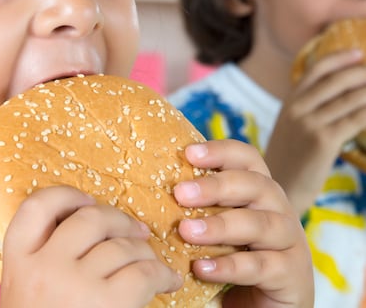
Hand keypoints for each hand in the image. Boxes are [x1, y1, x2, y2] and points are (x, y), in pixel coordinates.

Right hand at [0, 186, 181, 307]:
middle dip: (120, 220)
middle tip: (136, 232)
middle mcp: (44, 268)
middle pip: (91, 218)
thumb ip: (49, 257)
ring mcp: (75, 285)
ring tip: (153, 264)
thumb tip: (97, 226)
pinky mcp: (109, 304)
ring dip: (146, 252)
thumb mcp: (31, 291)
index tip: (87, 201)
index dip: (66, 195)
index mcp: (18, 262)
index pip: (37, 206)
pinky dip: (163, 274)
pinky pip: (144, 272)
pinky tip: (168, 281)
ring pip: (123, 246)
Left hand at [174, 140, 313, 307]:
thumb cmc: (232, 256)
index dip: (221, 151)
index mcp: (259, 192)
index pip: (247, 159)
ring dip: (220, 225)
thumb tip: (152, 192)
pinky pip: (262, 266)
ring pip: (260, 224)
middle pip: (255, 185)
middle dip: (216, 186)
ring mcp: (289, 241)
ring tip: (186, 231)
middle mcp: (278, 209)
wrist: (263, 302)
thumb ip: (198, 210)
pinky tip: (202, 268)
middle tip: (181, 193)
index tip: (189, 153)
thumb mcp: (216, 228)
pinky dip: (230, 266)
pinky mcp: (292, 274)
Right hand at [265, 49, 365, 214]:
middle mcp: (297, 110)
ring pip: (353, 98)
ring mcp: (310, 124)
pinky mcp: (324, 141)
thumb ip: (306, 109)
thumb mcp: (289, 129)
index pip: (315, 69)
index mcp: (289, 104)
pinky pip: (359, 118)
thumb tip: (339, 94)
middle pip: (339, 80)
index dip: (340, 58)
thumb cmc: (289, 161)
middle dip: (365, 74)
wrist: (280, 190)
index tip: (359, 54)